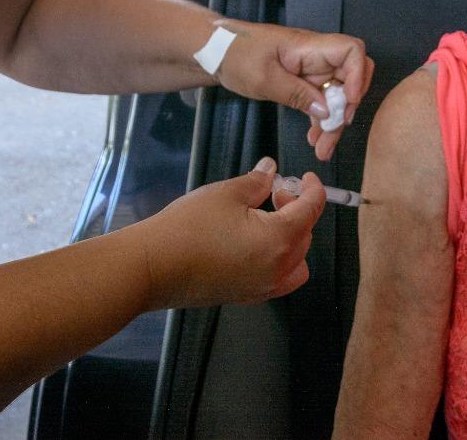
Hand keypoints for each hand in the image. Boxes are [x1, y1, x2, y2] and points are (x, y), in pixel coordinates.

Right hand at [143, 157, 325, 306]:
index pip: (311, 210)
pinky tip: (256, 243)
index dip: (312, 189)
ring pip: (296, 262)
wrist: (153, 267)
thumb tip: (270, 170)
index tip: (305, 178)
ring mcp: (262, 287)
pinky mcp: (246, 296)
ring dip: (292, 239)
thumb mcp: (226, 194)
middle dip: (297, 210)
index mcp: (279, 239)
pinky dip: (279, 261)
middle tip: (273, 193)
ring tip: (265, 220)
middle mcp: (277, 268)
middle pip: (306, 236)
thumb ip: (256, 182)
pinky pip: (279, 279)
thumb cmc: (188, 228)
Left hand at [214, 21, 373, 160]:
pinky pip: (321, 101)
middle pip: (349, 78)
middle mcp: (316, 57)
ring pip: (336, 95)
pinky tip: (315, 139)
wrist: (215, 50)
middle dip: (347, 107)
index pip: (351, 51)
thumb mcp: (263, 78)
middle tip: (334, 132)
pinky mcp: (303, 82)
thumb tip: (326, 112)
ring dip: (333, 121)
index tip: (348, 101)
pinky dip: (320, 120)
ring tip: (323, 149)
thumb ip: (296, 94)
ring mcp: (311, 69)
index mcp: (308, 47)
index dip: (358, 75)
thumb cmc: (235, 54)